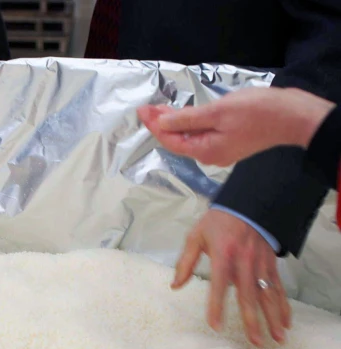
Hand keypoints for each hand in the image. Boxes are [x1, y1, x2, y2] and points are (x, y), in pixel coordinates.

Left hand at [137, 87, 335, 165]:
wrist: (293, 116)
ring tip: (161, 108)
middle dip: (162, 124)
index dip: (154, 125)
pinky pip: (203, 134)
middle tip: (149, 107)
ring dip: (175, 123)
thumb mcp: (217, 112)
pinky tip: (186, 114)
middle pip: (178, 140)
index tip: (142, 110)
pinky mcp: (230, 142)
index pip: (170, 140)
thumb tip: (162, 123)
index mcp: (205, 151)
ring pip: (190, 137)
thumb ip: (187, 119)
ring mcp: (221, 150)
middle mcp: (210, 155)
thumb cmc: (258, 112)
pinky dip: (191, 124)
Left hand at [172, 209, 290, 346]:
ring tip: (278, 338)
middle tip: (256, 342)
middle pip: (249, 295)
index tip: (215, 325)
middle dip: (253, 320)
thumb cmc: (217, 223)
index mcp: (223, 255)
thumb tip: (175, 286)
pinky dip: (284, 306)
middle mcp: (245, 262)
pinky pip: (278, 288)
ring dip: (274, 317)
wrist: (247, 205)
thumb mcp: (195, 236)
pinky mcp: (271, 265)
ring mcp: (261, 264)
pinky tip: (286, 322)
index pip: (219, 285)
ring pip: (269, 295)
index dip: (217, 305)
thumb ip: (185, 262)